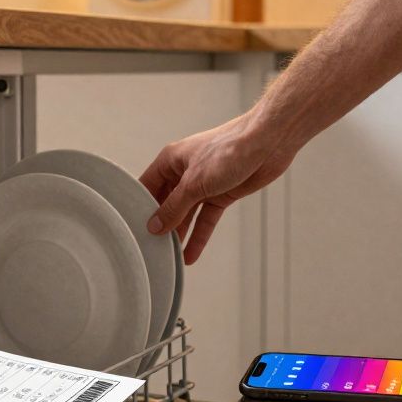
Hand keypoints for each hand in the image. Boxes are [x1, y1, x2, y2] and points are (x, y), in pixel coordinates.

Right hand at [140, 112, 296, 264]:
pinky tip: (191, 254)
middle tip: (151, 249)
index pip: (147, 186)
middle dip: (161, 224)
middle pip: (167, 202)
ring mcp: (204, 183)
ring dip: (180, 233)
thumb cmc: (228, 150)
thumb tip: (155, 226)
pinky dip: (199, 235)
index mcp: (171, 160)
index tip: (134, 230)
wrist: (267, 144)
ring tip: (168, 257)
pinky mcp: (222, 193)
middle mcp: (184, 172)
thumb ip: (174, 207)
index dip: (139, 207)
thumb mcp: (194, 183)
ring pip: (187, 213)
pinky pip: (206, 218)